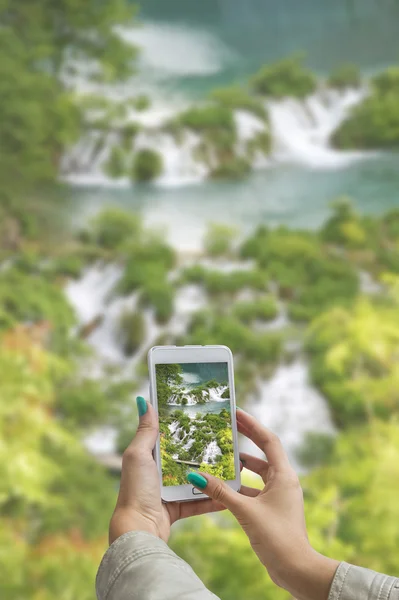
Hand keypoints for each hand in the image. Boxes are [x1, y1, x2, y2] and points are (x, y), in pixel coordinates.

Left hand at [109, 396, 223, 544]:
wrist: (139, 530)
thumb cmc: (136, 489)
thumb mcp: (139, 455)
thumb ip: (145, 431)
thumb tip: (143, 401)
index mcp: (149, 455)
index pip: (168, 435)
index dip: (183, 424)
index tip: (202, 412)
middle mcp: (159, 471)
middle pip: (186, 455)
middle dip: (204, 448)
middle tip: (225, 437)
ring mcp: (168, 490)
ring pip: (196, 477)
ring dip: (213, 473)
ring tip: (234, 463)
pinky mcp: (178, 508)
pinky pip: (199, 501)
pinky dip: (213, 498)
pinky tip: (230, 492)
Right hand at [189, 409, 339, 599]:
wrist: (295, 569)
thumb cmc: (276, 537)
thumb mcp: (245, 511)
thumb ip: (220, 492)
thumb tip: (196, 476)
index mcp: (283, 475)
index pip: (268, 440)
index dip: (252, 425)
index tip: (237, 413)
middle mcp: (284, 481)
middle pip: (264, 452)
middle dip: (247, 438)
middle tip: (229, 424)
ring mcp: (280, 495)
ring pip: (259, 472)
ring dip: (242, 464)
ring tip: (223, 455)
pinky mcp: (274, 508)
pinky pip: (256, 489)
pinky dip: (241, 485)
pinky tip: (225, 486)